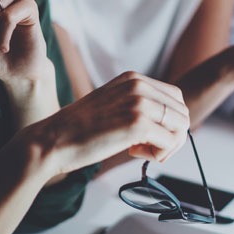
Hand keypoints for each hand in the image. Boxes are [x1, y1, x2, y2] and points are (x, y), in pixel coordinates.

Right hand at [18, 71, 190, 176]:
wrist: (52, 140)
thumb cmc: (79, 130)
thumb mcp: (113, 104)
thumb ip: (137, 105)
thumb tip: (169, 124)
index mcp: (133, 78)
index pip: (175, 97)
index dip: (169, 122)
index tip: (152, 137)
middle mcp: (138, 85)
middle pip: (182, 111)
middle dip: (172, 135)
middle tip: (149, 148)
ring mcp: (139, 102)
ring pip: (181, 126)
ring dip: (166, 146)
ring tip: (140, 151)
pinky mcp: (137, 123)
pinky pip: (169, 142)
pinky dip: (159, 154)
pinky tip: (134, 153)